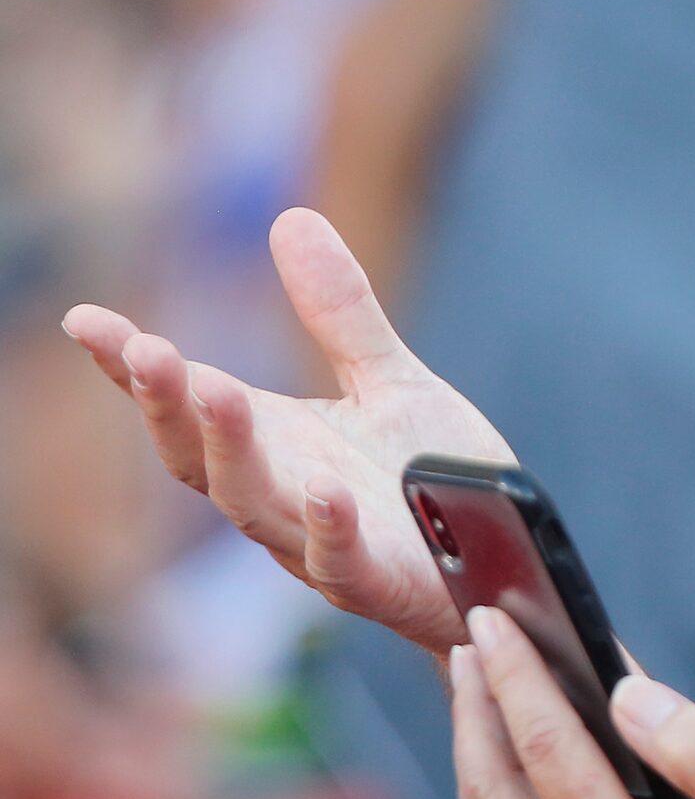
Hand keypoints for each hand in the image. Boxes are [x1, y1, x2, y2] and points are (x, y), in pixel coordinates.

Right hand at [63, 206, 511, 654]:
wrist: (504, 566)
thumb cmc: (433, 481)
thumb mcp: (389, 380)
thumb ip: (339, 312)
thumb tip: (289, 216)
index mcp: (275, 443)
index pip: (187, 401)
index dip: (132, 368)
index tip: (86, 320)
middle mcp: (279, 495)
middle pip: (198, 456)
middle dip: (168, 404)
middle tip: (145, 350)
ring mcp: (318, 545)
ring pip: (251, 505)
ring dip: (230, 450)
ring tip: (216, 391)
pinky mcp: (375, 582)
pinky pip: (339, 560)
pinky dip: (326, 525)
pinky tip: (324, 487)